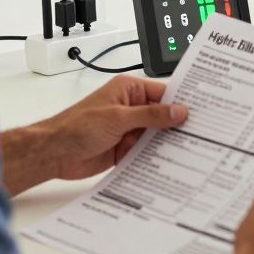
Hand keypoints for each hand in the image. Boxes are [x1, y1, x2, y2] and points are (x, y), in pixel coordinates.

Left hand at [38, 75, 187, 180]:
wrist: (53, 153)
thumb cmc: (75, 127)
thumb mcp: (118, 117)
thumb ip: (151, 115)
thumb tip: (178, 111)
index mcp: (129, 90)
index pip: (164, 93)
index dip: (181, 103)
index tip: (201, 111)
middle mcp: (131, 108)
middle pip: (163, 116)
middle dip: (176, 126)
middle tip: (200, 133)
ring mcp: (129, 129)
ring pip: (156, 135)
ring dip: (166, 143)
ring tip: (189, 150)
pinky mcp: (125, 148)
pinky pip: (146, 152)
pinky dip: (154, 157)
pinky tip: (168, 163)